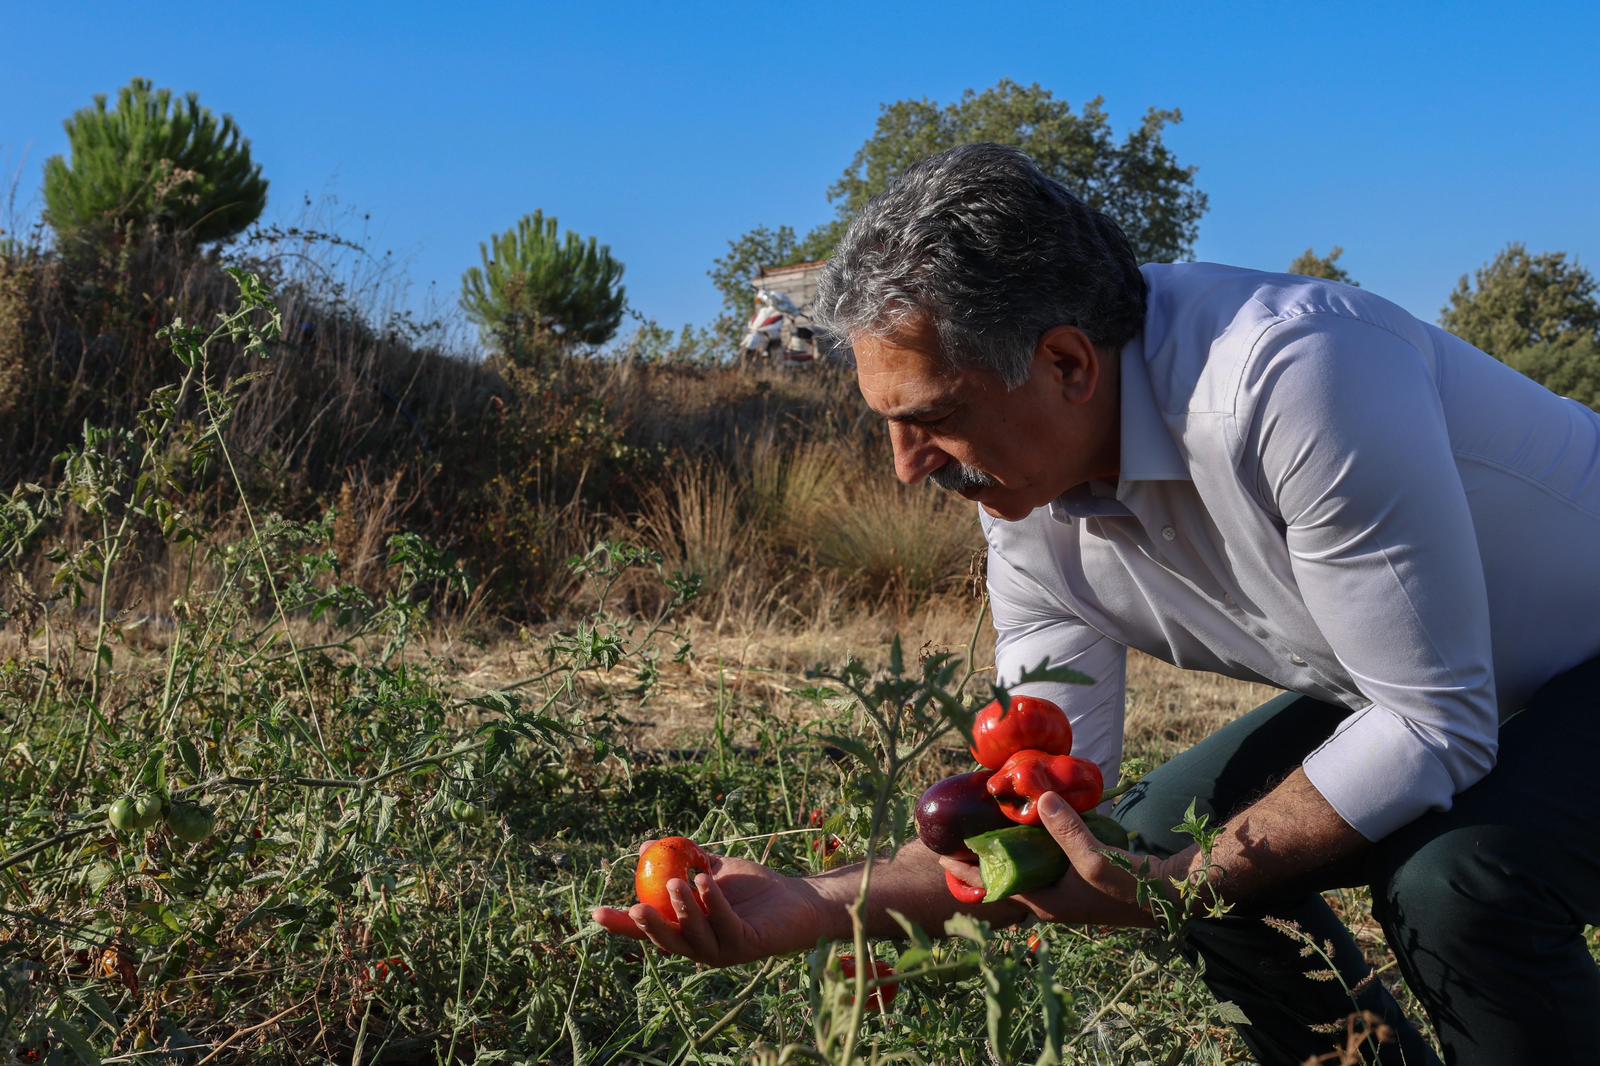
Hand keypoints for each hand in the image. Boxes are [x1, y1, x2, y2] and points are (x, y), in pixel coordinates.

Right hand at [592, 840, 830, 966]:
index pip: (649, 932)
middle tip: (634, 907)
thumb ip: (683, 862)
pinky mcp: (746, 944)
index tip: (596, 911)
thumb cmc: (755, 888)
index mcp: (689, 931)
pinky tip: (706, 879)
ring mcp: (723, 950)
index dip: (622, 926)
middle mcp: (701, 947)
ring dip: (683, 908)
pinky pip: (723, 922)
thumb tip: (646, 845)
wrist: (800, 899)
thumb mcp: (713, 870)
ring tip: (676, 882)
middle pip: (667, 942)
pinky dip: (712, 900)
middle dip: (648, 926)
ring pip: (694, 935)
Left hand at [939, 791, 1171, 927]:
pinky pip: (1044, 860)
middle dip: (982, 858)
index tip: (939, 853)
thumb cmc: (1130, 886)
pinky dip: (1032, 844)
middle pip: (1003, 878)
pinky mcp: (1078, 878)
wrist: (1168, 894)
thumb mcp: (1094, 857)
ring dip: (1006, 850)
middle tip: (961, 832)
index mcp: (1043, 903)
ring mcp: (1063, 891)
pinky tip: (1030, 822)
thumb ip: (1066, 828)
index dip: (964, 872)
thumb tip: (1038, 796)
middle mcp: (1049, 900)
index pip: (991, 888)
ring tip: (987, 824)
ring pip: (1023, 868)